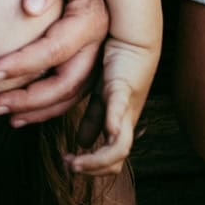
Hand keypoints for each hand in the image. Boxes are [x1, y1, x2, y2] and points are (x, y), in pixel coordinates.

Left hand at [0, 0, 108, 126]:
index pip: (55, 50)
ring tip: (6, 114)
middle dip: (30, 99)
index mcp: (92, 15)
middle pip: (68, 82)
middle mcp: (99, 38)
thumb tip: (30, 8)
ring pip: (73, 91)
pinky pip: (75, 85)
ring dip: (40, 108)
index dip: (23, 64)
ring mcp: (97, 46)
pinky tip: (26, 108)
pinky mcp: (89, 48)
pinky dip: (51, 102)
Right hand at [65, 36, 158, 176]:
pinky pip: (119, 112)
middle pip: (115, 161)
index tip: (68, 161)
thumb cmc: (119, 63)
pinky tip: (106, 131)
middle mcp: (125, 120)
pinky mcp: (124, 88)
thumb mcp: (99, 94)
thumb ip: (93, 117)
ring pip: (119, 148)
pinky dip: (113, 124)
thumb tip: (83, 142)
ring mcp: (126, 107)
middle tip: (70, 165)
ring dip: (97, 159)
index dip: (90, 165)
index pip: (110, 158)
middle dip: (92, 168)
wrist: (136, 36)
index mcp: (119, 122)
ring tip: (76, 160)